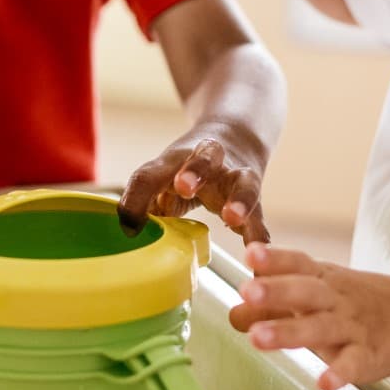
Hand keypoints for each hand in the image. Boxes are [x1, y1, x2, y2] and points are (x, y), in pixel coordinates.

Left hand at [117, 124, 268, 243]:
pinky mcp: (256, 200)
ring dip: (238, 199)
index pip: (151, 173)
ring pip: (243, 183)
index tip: (129, 224)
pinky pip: (260, 219)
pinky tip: (258, 254)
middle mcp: (210, 160)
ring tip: (231, 218)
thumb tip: (130, 232)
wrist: (238, 135)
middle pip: (204, 158)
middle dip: (194, 171)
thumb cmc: (189, 166)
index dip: (137, 197)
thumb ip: (147, 201)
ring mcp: (237, 177)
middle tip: (183, 186)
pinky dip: (260, 236)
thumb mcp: (164, 175)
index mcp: (177, 158)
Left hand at [229, 244, 389, 389]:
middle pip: (305, 291)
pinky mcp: (370, 355)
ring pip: (320, 327)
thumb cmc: (358, 303)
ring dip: (289, 332)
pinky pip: (354, 363)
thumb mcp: (320, 294)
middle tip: (247, 291)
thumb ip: (277, 304)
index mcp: (323, 279)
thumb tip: (234, 314)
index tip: (251, 254)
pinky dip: (340, 373)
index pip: (297, 262)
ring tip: (258, 339)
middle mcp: (336, 298)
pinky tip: (324, 382)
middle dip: (275, 291)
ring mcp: (354, 326)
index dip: (274, 258)